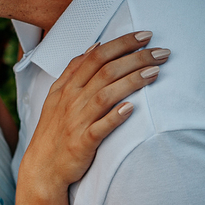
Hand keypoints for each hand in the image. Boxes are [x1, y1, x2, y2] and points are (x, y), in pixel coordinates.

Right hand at [20, 31, 167, 192]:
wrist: (42, 168)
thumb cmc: (54, 131)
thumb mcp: (57, 96)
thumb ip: (74, 70)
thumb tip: (95, 46)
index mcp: (68, 86)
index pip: (97, 56)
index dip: (122, 43)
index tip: (146, 35)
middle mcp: (72, 100)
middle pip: (106, 71)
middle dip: (136, 57)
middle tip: (162, 52)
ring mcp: (77, 121)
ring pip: (106, 94)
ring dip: (132, 81)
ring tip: (156, 71)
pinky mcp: (83, 143)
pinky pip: (100, 128)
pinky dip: (115, 116)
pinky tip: (132, 108)